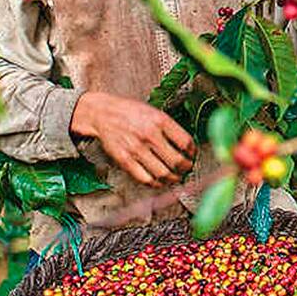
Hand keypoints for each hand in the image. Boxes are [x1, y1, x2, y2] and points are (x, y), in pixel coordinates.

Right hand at [69, 93, 195, 187]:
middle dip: (186, 168)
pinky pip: (145, 179)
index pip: (186, 142)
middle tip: (187, 169)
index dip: (193, 153)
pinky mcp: (125, 160)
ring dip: (173, 179)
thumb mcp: (154, 112)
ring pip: (163, 174)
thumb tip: (187, 147)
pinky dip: (156, 183)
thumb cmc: (130, 112)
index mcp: (160, 120)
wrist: (103, 114)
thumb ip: (170, 128)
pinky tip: (159, 180)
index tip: (192, 155)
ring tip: (176, 177)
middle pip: (177, 161)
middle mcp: (149, 135)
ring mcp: (136, 149)